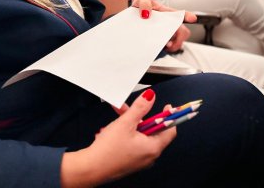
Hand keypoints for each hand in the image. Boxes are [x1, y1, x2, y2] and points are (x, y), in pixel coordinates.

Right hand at [60, 90, 175, 186]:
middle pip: (152, 130)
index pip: (170, 130)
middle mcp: (149, 155)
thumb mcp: (125, 123)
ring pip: (141, 134)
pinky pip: (134, 142)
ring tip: (119, 114)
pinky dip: (127, 132)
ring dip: (131, 122)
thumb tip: (150, 97)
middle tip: (133, 108)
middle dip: (142, 116)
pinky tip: (115, 126)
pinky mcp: (130, 160)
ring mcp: (140, 158)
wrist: (92, 167)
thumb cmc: (109, 150)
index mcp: (153, 147)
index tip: (167, 107)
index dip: (169, 117)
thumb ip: (140, 108)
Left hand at [130, 0, 194, 52]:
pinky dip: (164, 50)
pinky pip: (168, 48)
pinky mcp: (161, 40)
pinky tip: (157, 48)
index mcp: (167, 13)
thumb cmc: (141, 6)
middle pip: (183, 32)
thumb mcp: (141, 0)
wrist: (133, 16)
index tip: (192, 18)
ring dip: (173, 46)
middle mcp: (170, 23)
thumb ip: (144, 3)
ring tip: (164, 47)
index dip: (188, 16)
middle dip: (179, 40)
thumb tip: (146, 13)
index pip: (180, 14)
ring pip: (177, 42)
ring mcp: (167, 32)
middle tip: (169, 44)